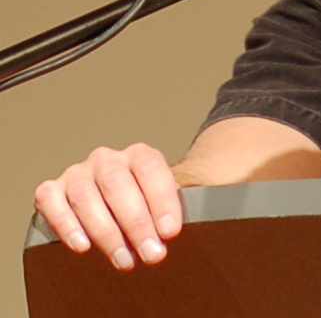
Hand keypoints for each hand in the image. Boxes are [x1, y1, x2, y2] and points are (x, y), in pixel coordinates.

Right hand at [33, 143, 181, 270]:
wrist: (116, 211)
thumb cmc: (144, 210)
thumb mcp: (162, 206)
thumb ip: (172, 212)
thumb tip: (176, 231)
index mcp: (139, 155)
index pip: (151, 168)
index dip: (162, 200)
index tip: (170, 232)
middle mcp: (107, 160)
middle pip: (117, 185)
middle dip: (136, 223)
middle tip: (151, 254)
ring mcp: (77, 173)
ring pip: (85, 197)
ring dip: (106, 233)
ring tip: (124, 260)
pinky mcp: (50, 191)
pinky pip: (51, 201)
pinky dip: (66, 224)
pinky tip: (82, 246)